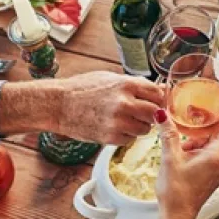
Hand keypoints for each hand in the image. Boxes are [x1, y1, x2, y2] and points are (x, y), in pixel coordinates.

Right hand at [0, 71, 164, 144]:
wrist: (58, 105)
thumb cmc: (82, 89)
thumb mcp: (110, 78)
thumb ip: (135, 84)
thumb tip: (160, 89)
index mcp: (126, 85)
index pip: (157, 93)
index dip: (158, 98)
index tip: (155, 102)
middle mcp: (125, 103)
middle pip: (155, 113)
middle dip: (151, 114)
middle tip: (142, 113)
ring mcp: (118, 122)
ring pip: (145, 129)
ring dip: (140, 126)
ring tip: (125, 120)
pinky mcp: (111, 137)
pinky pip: (130, 139)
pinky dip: (126, 135)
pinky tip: (115, 127)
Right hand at [155, 106, 218, 218]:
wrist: (177, 215)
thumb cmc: (177, 192)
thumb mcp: (170, 157)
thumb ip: (169, 133)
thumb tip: (163, 115)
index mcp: (216, 156)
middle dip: (212, 124)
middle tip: (202, 111)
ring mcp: (218, 170)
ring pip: (215, 146)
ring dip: (202, 138)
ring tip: (185, 136)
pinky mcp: (212, 176)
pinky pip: (210, 156)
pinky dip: (200, 149)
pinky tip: (185, 149)